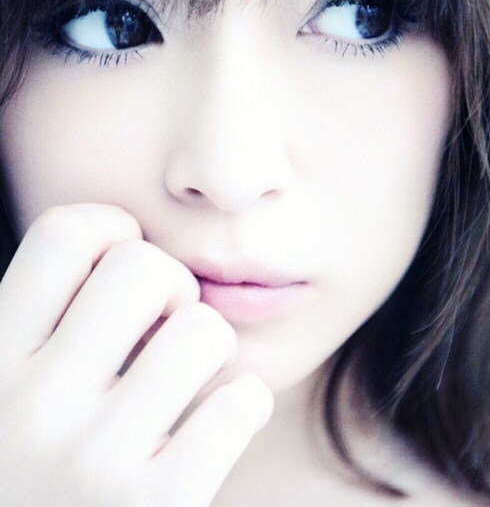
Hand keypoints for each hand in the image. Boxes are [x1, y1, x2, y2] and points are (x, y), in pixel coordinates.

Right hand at [0, 204, 272, 505]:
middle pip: (143, 266)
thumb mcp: (8, 392)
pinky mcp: (156, 505)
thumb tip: (128, 242)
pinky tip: (220, 422)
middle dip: (173, 284)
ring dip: (214, 346)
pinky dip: (246, 403)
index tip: (128, 273)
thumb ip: (46, 324)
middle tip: (169, 326)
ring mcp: (93, 458)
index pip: (64, 232)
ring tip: (195, 378)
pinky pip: (238, 405)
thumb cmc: (35, 468)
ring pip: (201, 328)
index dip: (112, 230)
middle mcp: (30, 406)